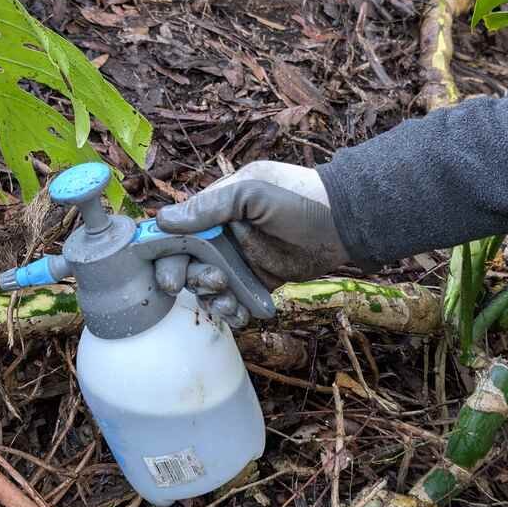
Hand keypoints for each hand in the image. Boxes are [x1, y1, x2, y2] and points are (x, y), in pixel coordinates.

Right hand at [153, 162, 346, 326]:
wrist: (343, 223)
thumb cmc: (298, 198)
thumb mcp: (252, 193)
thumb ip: (210, 207)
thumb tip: (163, 220)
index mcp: (215, 210)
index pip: (177, 232)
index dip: (166, 253)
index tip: (169, 273)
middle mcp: (222, 236)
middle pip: (187, 264)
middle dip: (190, 279)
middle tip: (212, 282)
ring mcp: (239, 261)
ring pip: (208, 287)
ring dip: (211, 298)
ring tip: (229, 300)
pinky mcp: (257, 282)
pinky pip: (234, 301)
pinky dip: (232, 311)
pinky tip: (240, 313)